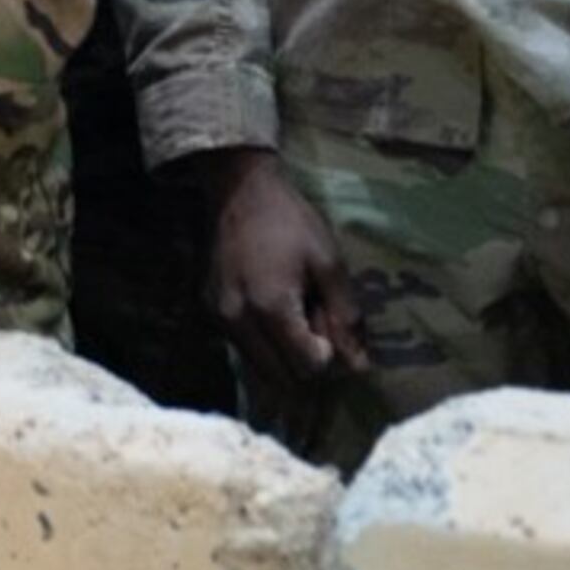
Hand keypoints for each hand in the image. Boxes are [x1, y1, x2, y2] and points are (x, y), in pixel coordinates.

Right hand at [191, 146, 366, 384]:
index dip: (328, 355)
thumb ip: (345, 317)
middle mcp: (238, 320)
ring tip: (295, 319)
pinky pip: (243, 348)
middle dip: (305, 363)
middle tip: (315, 326)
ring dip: (283, 358)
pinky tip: (273, 312)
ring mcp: (219, 317)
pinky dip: (264, 345)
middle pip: (281, 378)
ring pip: (259, 369)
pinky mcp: (210, 311)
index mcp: (271, 307)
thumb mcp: (328, 263)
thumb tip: (359, 366)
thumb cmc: (290, 222)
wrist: (238, 191)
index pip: (306, 367)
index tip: (330, 325)